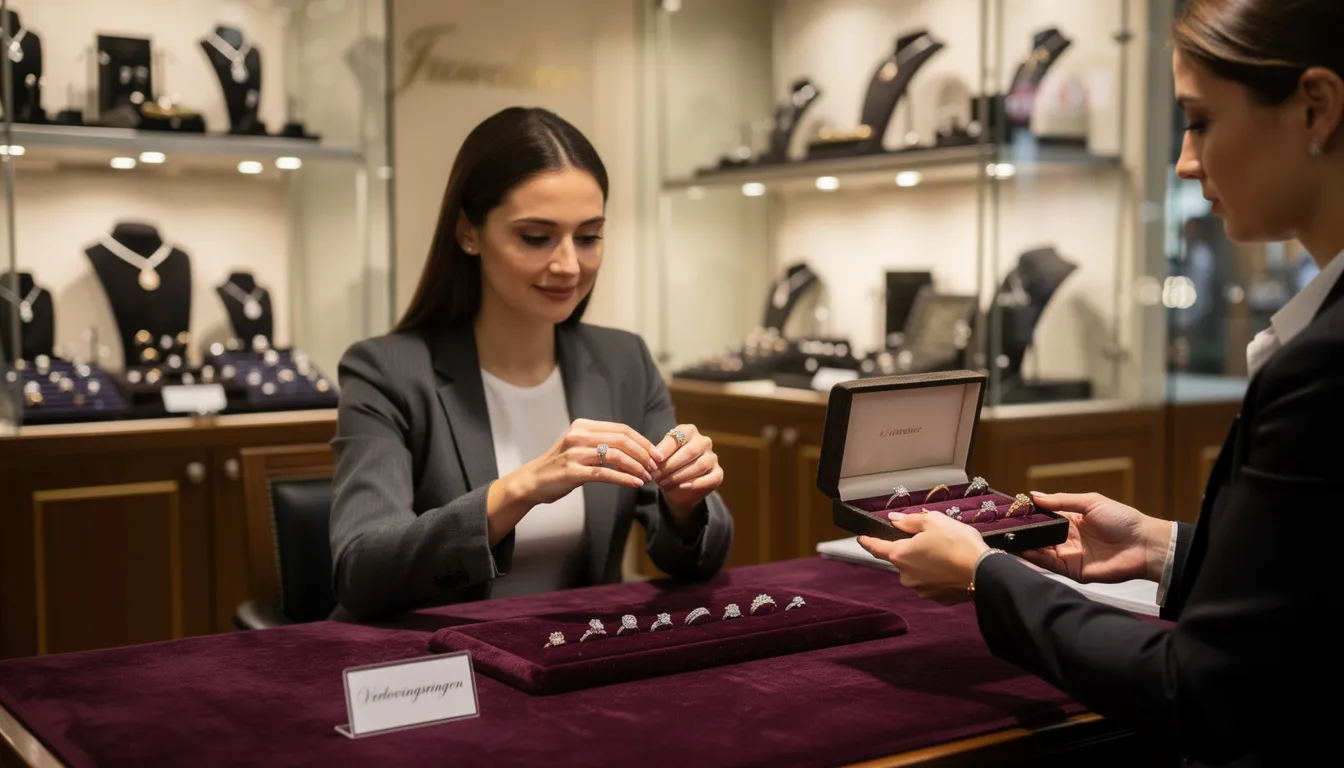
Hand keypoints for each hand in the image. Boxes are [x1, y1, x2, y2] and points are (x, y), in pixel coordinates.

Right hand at [516, 419, 661, 504]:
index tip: (656, 453)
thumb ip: (601, 443)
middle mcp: (579, 436)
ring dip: (636, 467)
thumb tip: (634, 448)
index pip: (621, 429)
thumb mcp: (579, 446)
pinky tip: (635, 483)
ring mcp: (575, 453)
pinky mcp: (572, 472)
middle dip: (643, 453)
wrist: (532, 481)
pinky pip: (605, 473)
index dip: (642, 441)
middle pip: (621, 440)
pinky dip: (624, 478)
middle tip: (656, 466)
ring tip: (648, 476)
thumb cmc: (561, 465)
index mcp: (583, 426)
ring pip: (615, 455)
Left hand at [652, 424, 722, 518]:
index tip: (653, 460)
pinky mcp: (718, 473)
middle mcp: (703, 441)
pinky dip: (697, 483)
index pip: (678, 438)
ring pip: (700, 465)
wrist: (677, 488)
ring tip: (664, 482)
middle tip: (656, 475)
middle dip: (671, 465)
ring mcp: (712, 457)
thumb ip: (658, 455)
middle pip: (689, 451)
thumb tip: (653, 456)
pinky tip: (683, 487)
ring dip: (680, 475)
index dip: (665, 449)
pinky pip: (711, 478)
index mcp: (688, 431)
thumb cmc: (667, 467)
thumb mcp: (660, 459)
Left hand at [857, 510, 988, 604]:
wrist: (984, 571)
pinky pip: (933, 583)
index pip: (877, 548)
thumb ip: (910, 521)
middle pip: (903, 559)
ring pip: (919, 572)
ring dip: (928, 563)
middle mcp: (907, 575)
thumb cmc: (959, 544)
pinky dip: (939, 575)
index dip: (868, 542)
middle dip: (914, 549)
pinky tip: (953, 567)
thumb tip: (895, 520)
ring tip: (948, 553)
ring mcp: (921, 589)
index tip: (861, 539)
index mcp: (901, 555)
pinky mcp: (937, 598)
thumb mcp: (934, 521)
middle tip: (933, 540)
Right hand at [1019, 491, 1169, 583]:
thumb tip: (1034, 495)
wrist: (1144, 546)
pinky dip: (1035, 558)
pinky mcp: (1073, 571)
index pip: (1044, 517)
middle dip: (1022, 532)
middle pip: (1039, 535)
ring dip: (1024, 545)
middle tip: (1001, 527)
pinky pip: (1050, 564)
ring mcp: (1069, 555)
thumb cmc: (1122, 519)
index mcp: (1072, 520)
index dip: (1028, 515)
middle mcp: (1067, 538)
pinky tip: (1022, 551)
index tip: (1009, 510)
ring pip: (1040, 550)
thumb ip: (1061, 500)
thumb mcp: (1090, 502)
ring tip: (1006, 539)